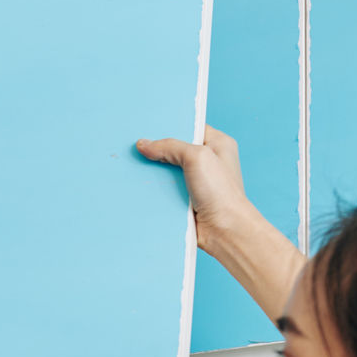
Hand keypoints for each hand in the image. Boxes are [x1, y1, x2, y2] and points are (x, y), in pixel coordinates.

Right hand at [135, 126, 263, 250]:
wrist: (225, 231)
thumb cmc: (220, 192)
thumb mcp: (197, 157)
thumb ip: (170, 146)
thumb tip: (143, 144)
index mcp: (218, 144)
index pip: (191, 127)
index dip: (171, 126)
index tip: (149, 126)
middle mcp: (209, 161)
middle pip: (176, 149)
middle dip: (158, 149)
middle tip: (136, 144)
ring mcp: (197, 182)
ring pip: (168, 171)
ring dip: (154, 171)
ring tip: (132, 163)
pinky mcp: (187, 200)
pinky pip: (166, 190)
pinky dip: (155, 189)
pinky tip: (138, 184)